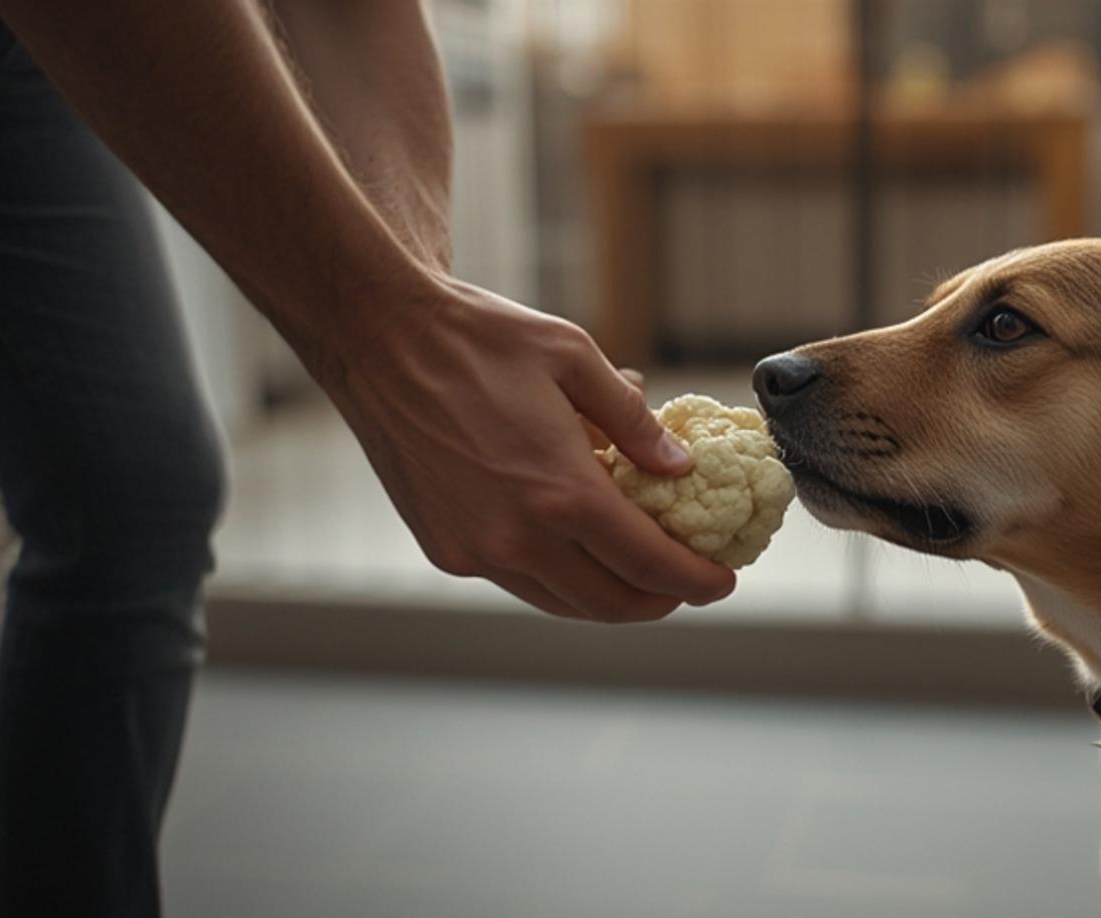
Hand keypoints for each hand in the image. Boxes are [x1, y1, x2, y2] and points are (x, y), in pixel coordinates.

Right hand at [316, 274, 735, 621]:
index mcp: (561, 493)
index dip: (695, 580)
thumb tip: (679, 467)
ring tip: (638, 568)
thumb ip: (633, 424)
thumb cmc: (478, 339)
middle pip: (611, 602)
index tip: (722, 581)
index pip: (649, 563)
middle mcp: (517, 537)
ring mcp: (475, 550)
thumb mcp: (574, 359)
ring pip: (564, 602)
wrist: (378, 339)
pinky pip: (519, 581)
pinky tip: (576, 545)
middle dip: (660, 599)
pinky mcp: (445, 549)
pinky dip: (559, 577)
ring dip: (610, 595)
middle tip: (686, 580)